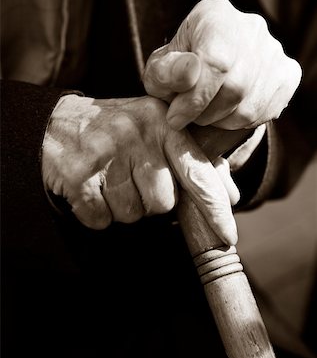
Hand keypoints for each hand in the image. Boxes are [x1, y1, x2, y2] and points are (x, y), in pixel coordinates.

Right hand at [42, 94, 238, 244]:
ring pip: (132, 214)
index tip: (228, 234)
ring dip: (123, 207)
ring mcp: (105, 153)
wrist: (59, 124)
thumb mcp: (158, 133)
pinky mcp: (78, 175)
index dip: (214, 206)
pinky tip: (92, 189)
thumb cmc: (118, 132)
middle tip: (131, 178)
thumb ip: (195, 163)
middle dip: (150, 201)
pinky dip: (97, 213)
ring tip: (110, 180)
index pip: (197, 171)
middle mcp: (136, 134)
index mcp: (162, 123)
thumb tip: (230, 196)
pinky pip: (101, 219)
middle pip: (163, 202)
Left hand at [143, 0, 301, 129]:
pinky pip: (266, 111)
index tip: (175, 118)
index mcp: (216, 15)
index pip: (216, 62)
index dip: (195, 99)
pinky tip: (224, 113)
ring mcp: (274, 50)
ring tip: (204, 114)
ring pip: (250, 105)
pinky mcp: (288, 73)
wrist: (204, 69)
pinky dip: (240, 123)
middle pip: (235, 87)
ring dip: (221, 121)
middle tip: (187, 117)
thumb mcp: (158, 70)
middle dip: (205, 113)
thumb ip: (166, 72)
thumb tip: (190, 74)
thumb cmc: (177, 69)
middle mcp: (251, 27)